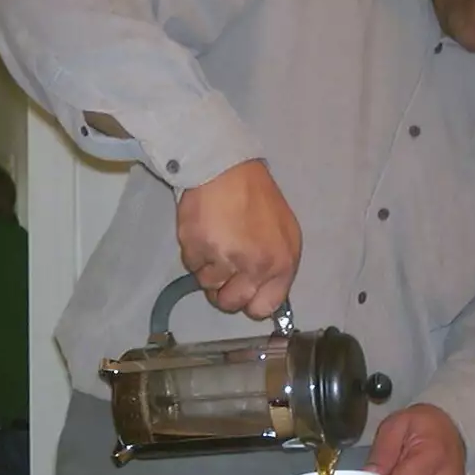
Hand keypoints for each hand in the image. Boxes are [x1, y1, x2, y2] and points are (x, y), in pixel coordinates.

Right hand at [176, 160, 301, 318]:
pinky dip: (194, 251)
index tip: (242, 290)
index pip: (265, 306)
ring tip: (215, 238)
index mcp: (282, 262)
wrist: (225, 168)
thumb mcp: (282, 233)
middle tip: (223, 265)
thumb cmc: (256, 197)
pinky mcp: (198, 249)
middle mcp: (256, 266)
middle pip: (232, 302)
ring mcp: (225, 259)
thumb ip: (274, 265)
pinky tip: (203, 229)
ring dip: (207, 266)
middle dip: (224, 289)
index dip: (250, 301)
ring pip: (208, 284)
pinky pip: (191, 265)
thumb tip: (261, 294)